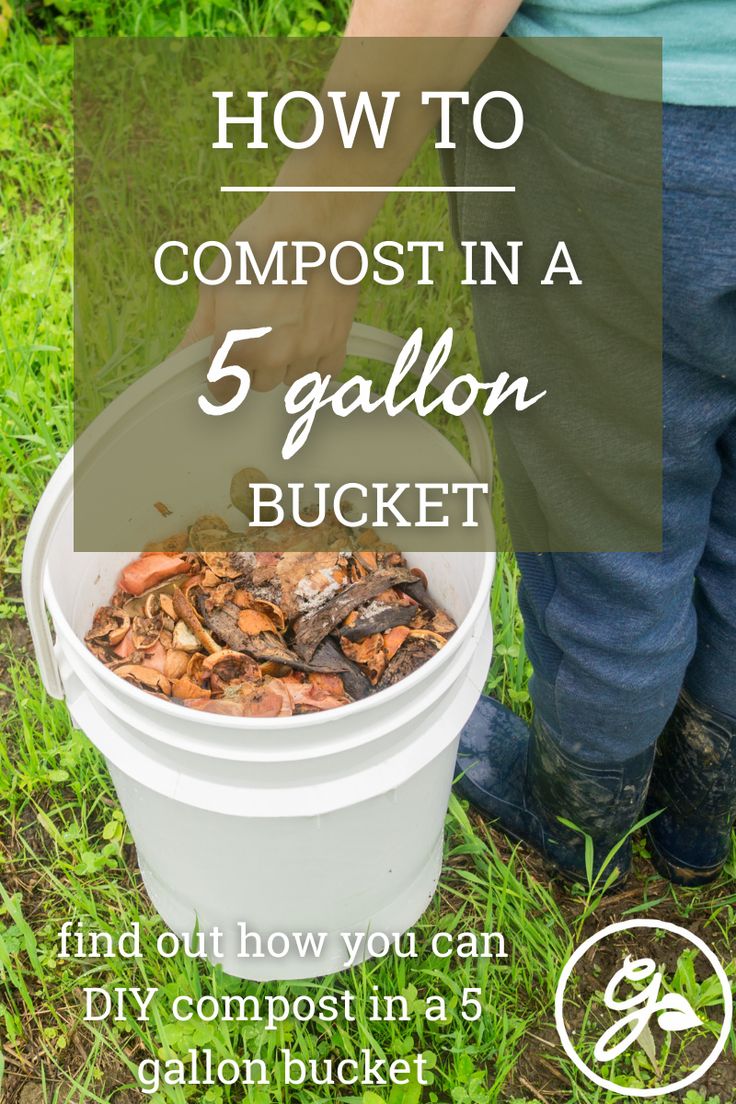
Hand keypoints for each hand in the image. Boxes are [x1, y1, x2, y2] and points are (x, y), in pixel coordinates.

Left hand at [178, 198, 360, 393]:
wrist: (313, 223)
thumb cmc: (261, 245)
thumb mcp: (217, 284)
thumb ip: (200, 329)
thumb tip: (181, 357)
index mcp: (236, 343)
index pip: (223, 388)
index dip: (220, 377)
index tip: (224, 366)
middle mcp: (272, 355)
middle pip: (258, 385)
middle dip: (253, 366)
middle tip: (256, 334)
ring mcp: (306, 351)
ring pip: (291, 381)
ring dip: (285, 365)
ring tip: (284, 330)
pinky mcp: (335, 342)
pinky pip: (323, 374)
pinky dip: (314, 364)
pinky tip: (307, 340)